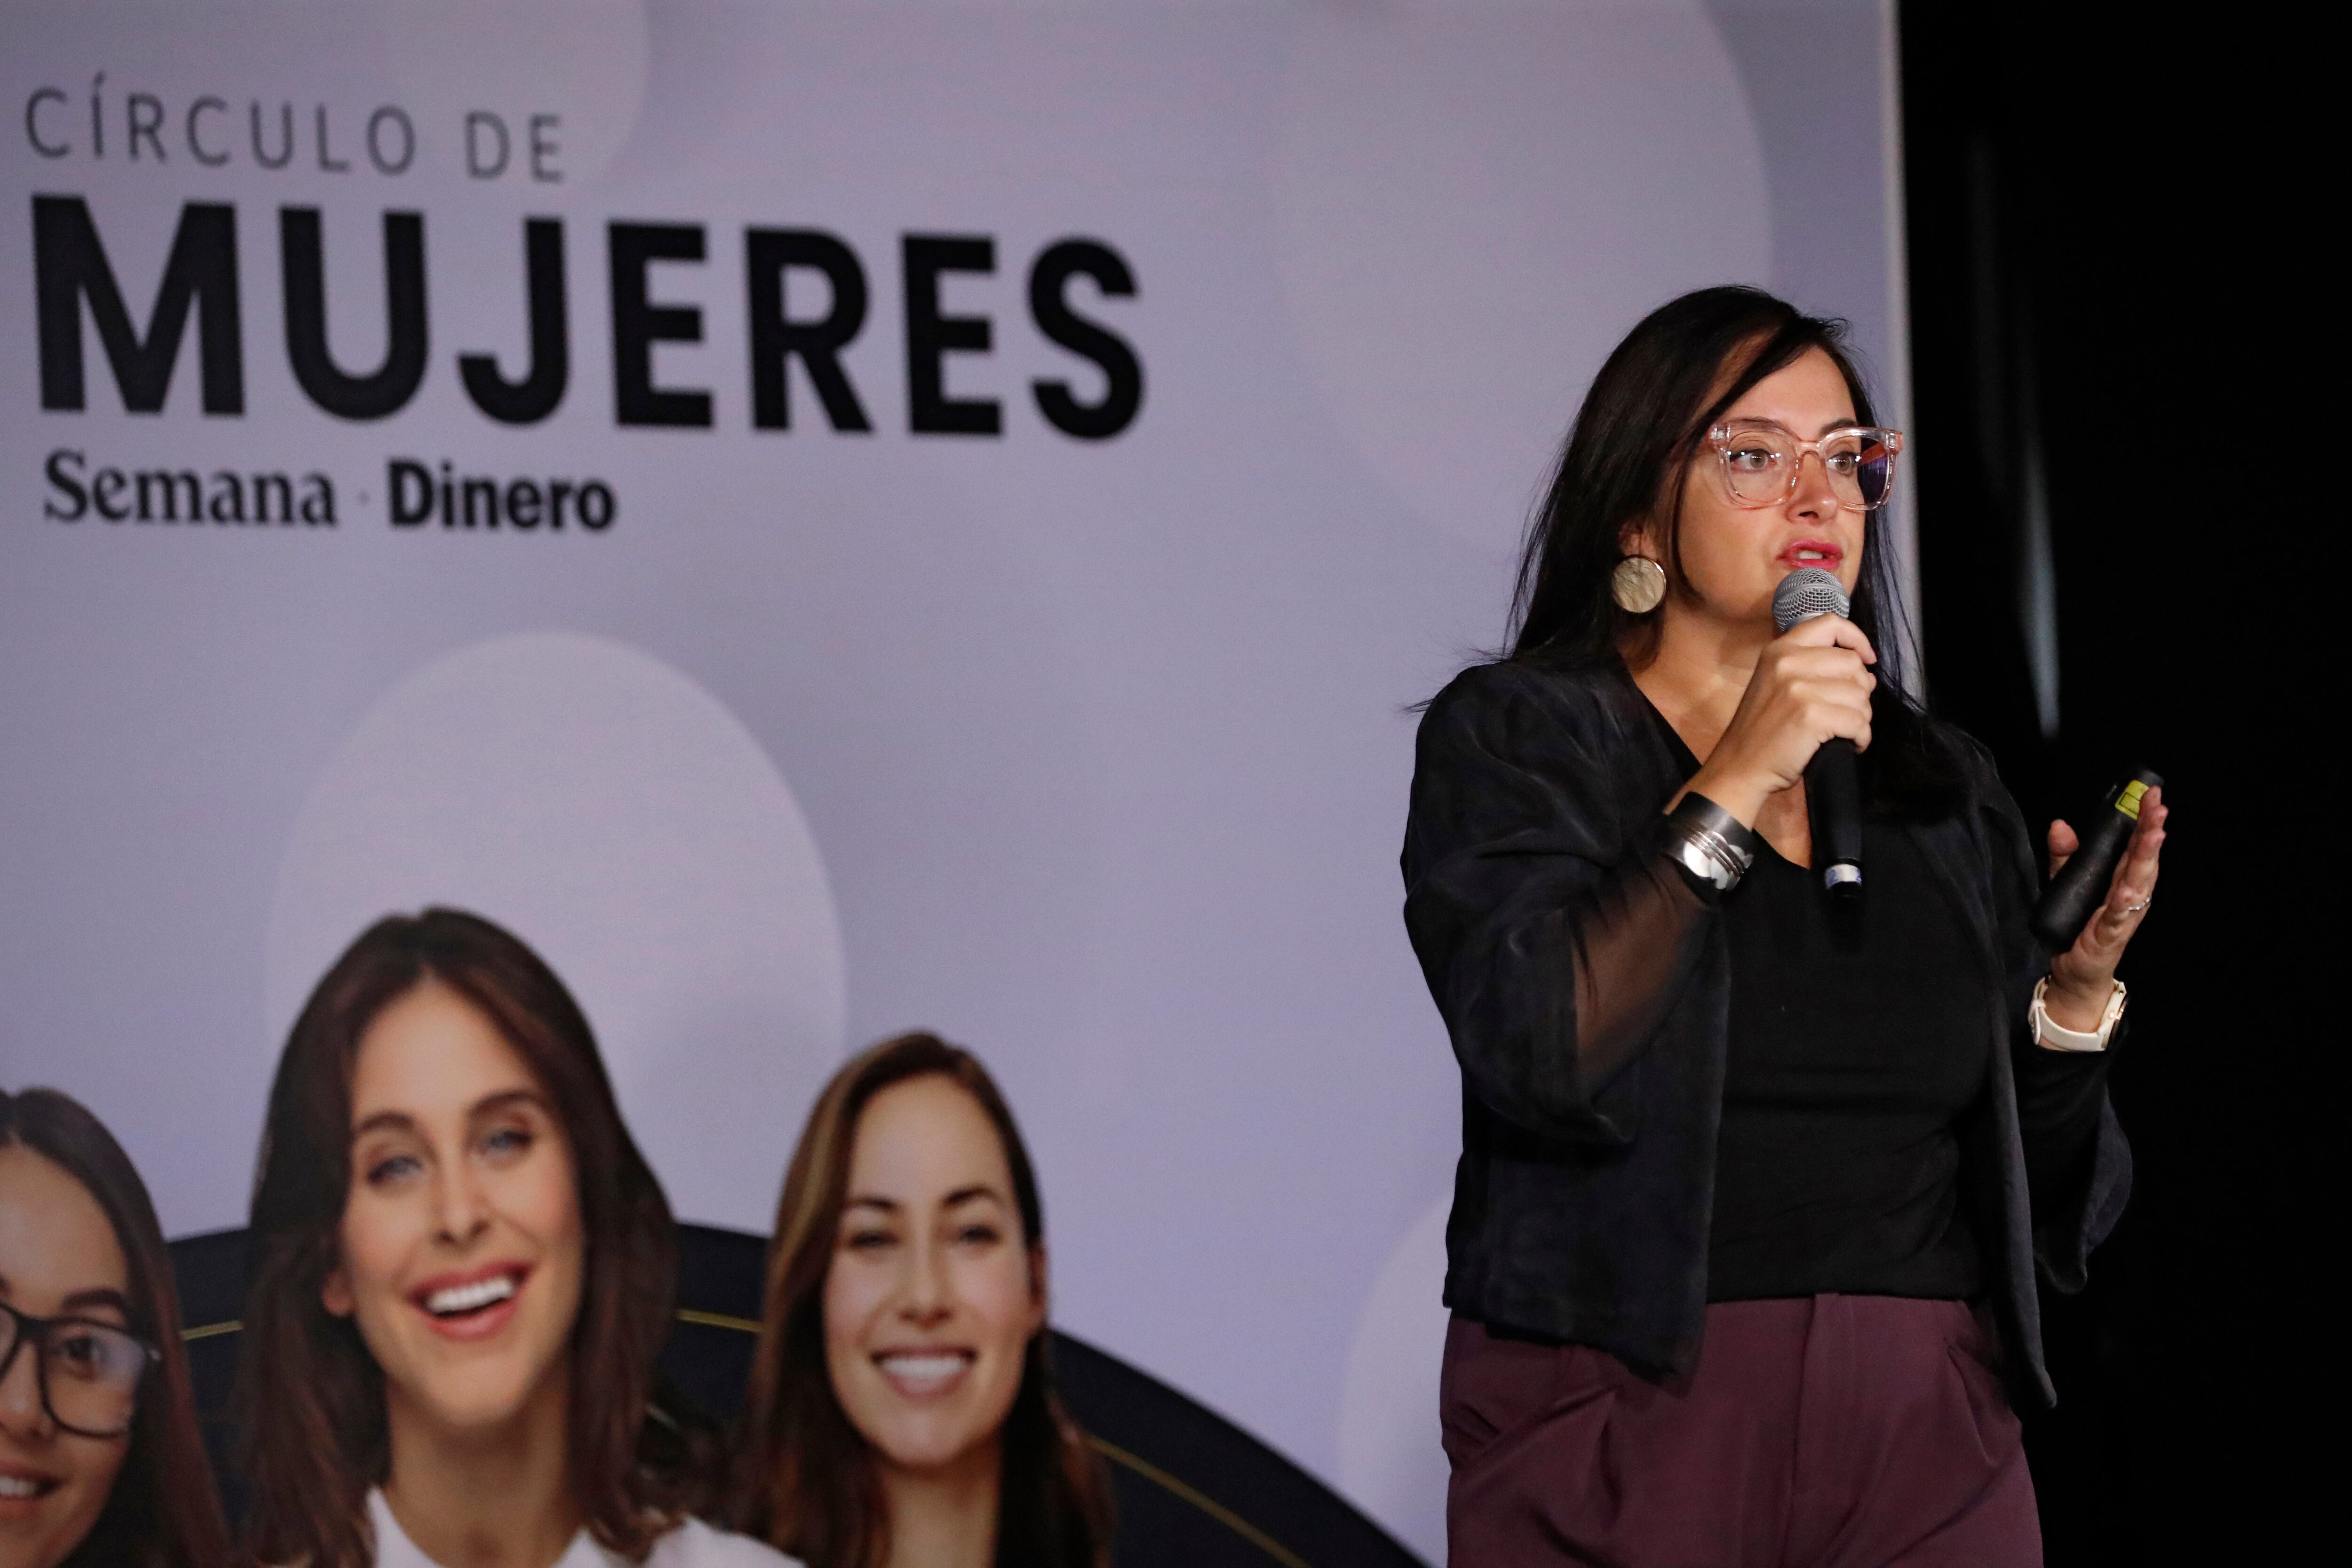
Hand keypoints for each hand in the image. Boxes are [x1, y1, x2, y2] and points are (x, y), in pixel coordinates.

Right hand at [1682, 616, 1876, 825]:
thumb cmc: (1761, 731)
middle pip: (1852, 663)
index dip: (1856, 638)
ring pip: (1860, 695)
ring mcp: (1799, 689)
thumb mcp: (1776, 685)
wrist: (1740, 767)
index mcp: (1779, 650)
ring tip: (1846, 730)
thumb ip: (1813, 669)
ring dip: (1862, 717)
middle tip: (1848, 710)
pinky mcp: (1812, 716)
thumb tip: (1867, 675)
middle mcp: (1788, 663)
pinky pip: (1858, 722)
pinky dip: (1861, 737)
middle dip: (1860, 690)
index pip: (1830, 623)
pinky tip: (1850, 744)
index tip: (1866, 658)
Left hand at [2042, 785, 2168, 1029]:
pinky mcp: (2110, 935)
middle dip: (2151, 830)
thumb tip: (2060, 824)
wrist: (2073, 971)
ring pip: (2138, 881)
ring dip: (2146, 857)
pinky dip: (2125, 901)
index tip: (2151, 795)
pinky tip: (2129, 887)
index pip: (2134, 844)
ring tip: (2155, 833)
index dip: (2143, 820)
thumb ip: (2064, 855)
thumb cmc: (2076, 926)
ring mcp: (2123, 914)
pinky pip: (2118, 915)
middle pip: (2142, 857)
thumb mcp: (2065, 883)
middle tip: (2159, 804)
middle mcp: (2128, 894)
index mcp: (2120, 879)